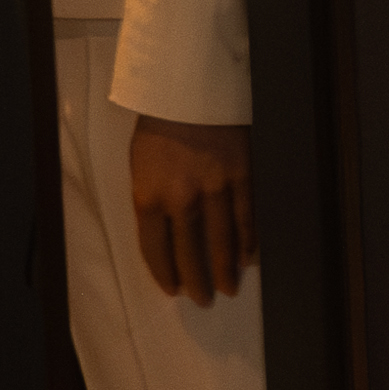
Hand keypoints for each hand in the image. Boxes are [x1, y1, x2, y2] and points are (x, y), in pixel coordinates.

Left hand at [125, 115, 254, 304]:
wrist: (187, 90)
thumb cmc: (159, 126)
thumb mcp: (140, 166)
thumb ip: (150, 200)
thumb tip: (166, 233)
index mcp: (148, 197)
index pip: (155, 249)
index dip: (165, 273)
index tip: (173, 290)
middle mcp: (181, 199)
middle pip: (189, 252)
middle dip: (196, 280)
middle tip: (204, 300)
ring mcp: (214, 189)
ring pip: (221, 240)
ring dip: (225, 268)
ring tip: (229, 288)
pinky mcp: (241, 176)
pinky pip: (247, 216)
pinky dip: (248, 240)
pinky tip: (248, 257)